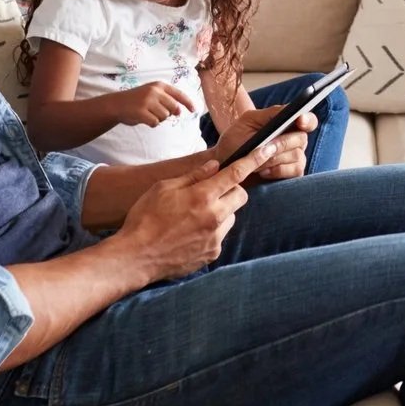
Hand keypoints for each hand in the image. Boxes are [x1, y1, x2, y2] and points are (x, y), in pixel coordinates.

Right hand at [115, 149, 271, 281]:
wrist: (136, 256)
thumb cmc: (145, 217)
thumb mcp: (163, 188)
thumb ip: (193, 176)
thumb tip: (214, 166)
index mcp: (202, 196)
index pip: (235, 173)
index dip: (253, 160)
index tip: (268, 149)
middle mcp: (214, 217)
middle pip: (240, 195)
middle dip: (231, 190)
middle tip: (210, 192)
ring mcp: (215, 237)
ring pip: (231, 216)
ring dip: (221, 211)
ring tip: (194, 216)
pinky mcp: (213, 254)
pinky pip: (220, 235)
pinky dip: (212, 230)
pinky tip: (190, 233)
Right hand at [116, 81, 197, 128]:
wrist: (117, 104)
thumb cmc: (137, 100)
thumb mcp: (152, 92)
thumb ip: (166, 98)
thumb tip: (180, 111)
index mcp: (159, 85)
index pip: (179, 94)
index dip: (188, 103)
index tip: (194, 110)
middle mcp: (154, 91)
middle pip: (174, 108)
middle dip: (170, 113)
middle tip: (158, 112)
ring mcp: (148, 101)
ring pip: (165, 116)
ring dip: (158, 118)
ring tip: (148, 113)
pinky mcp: (142, 112)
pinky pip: (155, 123)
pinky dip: (151, 123)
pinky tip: (143, 118)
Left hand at [215, 105, 312, 182]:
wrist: (226, 163)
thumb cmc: (236, 139)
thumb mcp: (248, 121)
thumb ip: (269, 114)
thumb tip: (288, 111)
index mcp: (287, 123)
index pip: (308, 120)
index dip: (307, 119)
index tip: (299, 119)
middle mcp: (295, 139)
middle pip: (301, 139)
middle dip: (283, 142)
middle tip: (267, 146)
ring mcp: (295, 157)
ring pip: (297, 156)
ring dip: (275, 158)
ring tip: (258, 161)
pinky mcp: (292, 174)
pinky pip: (295, 171)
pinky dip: (278, 171)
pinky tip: (263, 171)